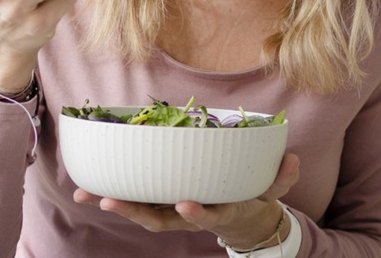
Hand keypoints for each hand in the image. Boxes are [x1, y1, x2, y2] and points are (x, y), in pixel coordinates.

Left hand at [74, 153, 300, 248]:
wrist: (240, 221)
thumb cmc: (253, 198)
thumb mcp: (271, 192)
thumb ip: (281, 178)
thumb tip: (293, 159)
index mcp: (219, 211)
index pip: (208, 216)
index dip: (198, 213)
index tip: (185, 205)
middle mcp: (190, 215)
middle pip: (161, 219)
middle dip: (136, 211)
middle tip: (111, 200)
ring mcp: (172, 211)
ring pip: (142, 212)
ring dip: (116, 203)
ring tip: (88, 194)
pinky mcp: (161, 201)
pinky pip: (136, 200)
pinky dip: (112, 194)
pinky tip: (87, 187)